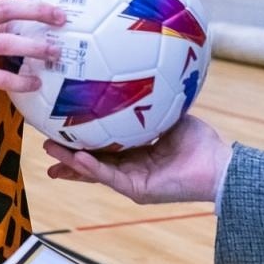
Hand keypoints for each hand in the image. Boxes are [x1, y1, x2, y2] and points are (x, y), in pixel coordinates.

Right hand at [43, 115, 231, 203]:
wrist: (219, 164)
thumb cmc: (200, 142)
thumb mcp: (169, 115)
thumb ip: (150, 102)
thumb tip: (136, 74)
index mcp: (136, 153)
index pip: (102, 147)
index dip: (81, 141)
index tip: (60, 130)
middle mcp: (130, 168)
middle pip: (91, 162)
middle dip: (67, 157)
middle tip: (44, 145)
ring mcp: (132, 180)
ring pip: (95, 171)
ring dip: (72, 162)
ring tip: (51, 152)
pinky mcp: (138, 189)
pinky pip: (111, 177)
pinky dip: (93, 168)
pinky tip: (78, 159)